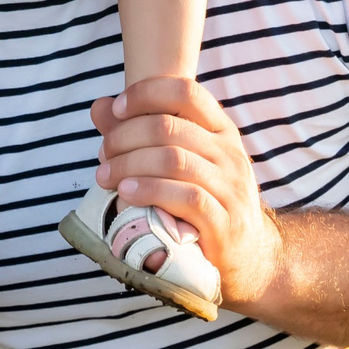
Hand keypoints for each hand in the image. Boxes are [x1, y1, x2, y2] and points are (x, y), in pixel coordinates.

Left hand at [92, 77, 281, 307]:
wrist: (248, 256)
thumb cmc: (204, 202)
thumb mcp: (178, 163)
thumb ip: (137, 133)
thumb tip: (99, 107)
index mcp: (221, 130)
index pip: (186, 92)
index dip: (146, 93)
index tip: (117, 110)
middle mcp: (230, 154)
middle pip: (170, 127)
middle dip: (125, 136)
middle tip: (102, 154)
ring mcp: (231, 188)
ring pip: (174, 160)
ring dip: (130, 165)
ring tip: (105, 176)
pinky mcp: (225, 222)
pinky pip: (186, 198)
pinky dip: (150, 191)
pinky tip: (127, 193)